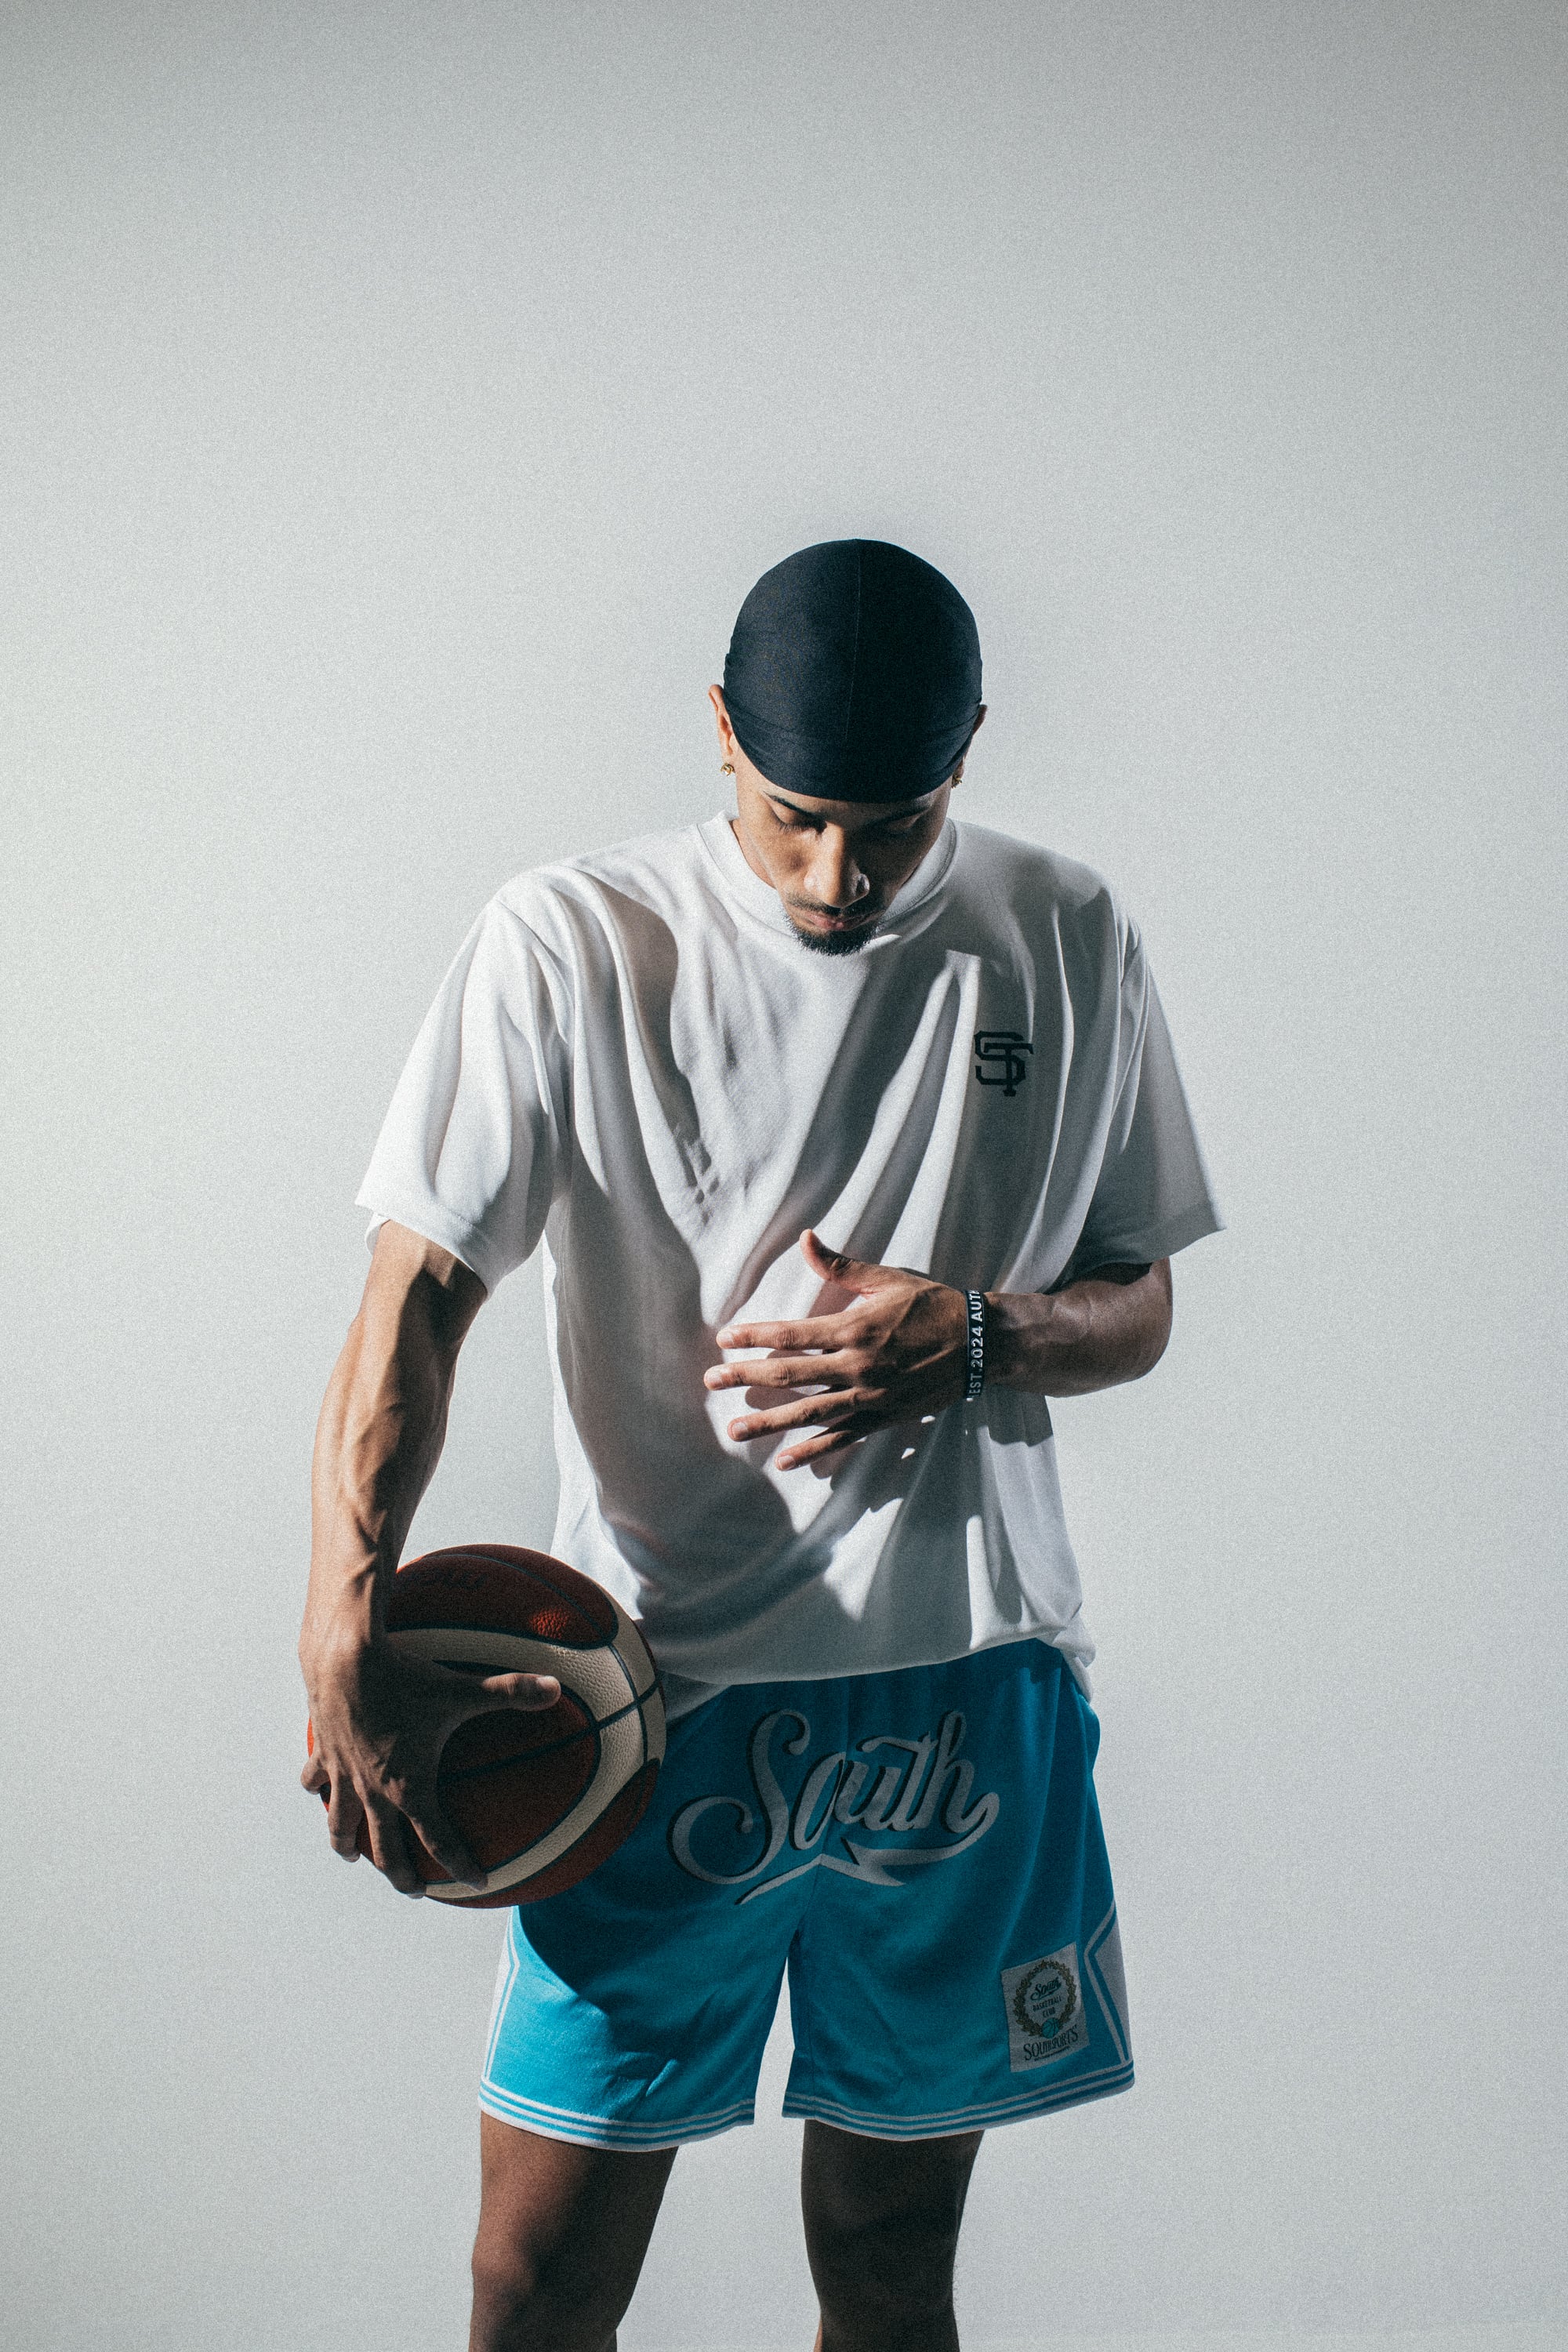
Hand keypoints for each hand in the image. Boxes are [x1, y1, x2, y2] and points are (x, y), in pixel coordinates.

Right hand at [299, 1635, 559, 1896]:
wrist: (346, 1659)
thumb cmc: (408, 1678)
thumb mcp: (462, 1689)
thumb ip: (512, 1693)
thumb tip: (557, 1689)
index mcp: (410, 1788)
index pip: (439, 1840)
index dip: (460, 1864)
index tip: (476, 1881)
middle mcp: (374, 1792)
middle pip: (387, 1850)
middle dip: (402, 1875)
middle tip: (415, 1890)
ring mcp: (344, 1776)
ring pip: (341, 1825)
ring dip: (347, 1845)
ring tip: (352, 1856)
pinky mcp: (323, 1755)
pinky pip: (315, 1782)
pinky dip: (318, 1791)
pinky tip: (319, 1791)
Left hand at [703, 1230, 968, 1468]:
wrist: (979, 1344)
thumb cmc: (931, 1306)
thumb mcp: (886, 1280)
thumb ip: (841, 1265)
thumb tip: (806, 1237)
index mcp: (854, 1328)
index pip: (791, 1334)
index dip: (754, 1336)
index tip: (724, 1339)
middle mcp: (856, 1366)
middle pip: (790, 1374)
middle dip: (746, 1377)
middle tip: (710, 1382)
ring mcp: (869, 1396)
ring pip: (808, 1413)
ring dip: (769, 1422)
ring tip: (734, 1430)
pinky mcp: (883, 1417)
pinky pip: (842, 1437)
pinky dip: (813, 1450)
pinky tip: (785, 1460)